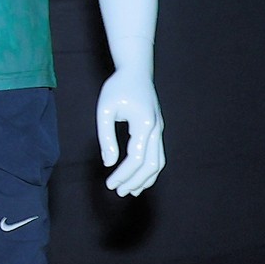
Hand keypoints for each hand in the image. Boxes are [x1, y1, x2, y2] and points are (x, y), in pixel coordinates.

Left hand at [96, 71, 164, 196]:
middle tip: (118, 191)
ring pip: (159, 162)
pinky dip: (150, 170)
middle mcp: (156, 129)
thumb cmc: (117, 88)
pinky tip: (139, 179)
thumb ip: (106, 137)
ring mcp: (159, 130)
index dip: (123, 174)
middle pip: (151, 164)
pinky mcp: (157, 130)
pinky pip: (158, 154)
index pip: (136, 158)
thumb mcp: (105, 109)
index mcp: (144, 123)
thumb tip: (109, 162)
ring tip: (129, 191)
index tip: (109, 184)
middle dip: (135, 181)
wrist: (136, 71)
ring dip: (145, 179)